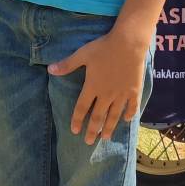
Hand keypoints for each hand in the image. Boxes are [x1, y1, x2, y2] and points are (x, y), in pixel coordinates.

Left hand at [49, 29, 147, 145]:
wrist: (128, 43)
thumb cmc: (104, 47)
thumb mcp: (83, 54)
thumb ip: (67, 64)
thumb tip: (50, 69)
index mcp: (92, 87)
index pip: (82, 108)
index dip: (77, 120)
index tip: (74, 131)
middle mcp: (106, 94)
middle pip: (98, 116)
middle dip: (92, 130)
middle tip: (88, 141)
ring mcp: (121, 94)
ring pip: (114, 115)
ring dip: (108, 128)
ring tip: (105, 138)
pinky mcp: (134, 91)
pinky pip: (131, 107)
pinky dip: (129, 115)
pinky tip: (126, 120)